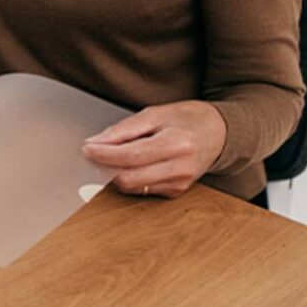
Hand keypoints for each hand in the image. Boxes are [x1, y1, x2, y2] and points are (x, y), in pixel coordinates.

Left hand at [81, 101, 227, 198]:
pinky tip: (133, 164)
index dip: (104, 155)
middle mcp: (180, 168)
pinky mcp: (176, 192)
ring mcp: (179, 183)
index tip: (87, 148)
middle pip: (129, 178)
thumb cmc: (187, 119)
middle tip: (94, 153)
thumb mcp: (155, 114)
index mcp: (176, 144)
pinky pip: (143, 190)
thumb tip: (96, 142)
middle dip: (106, 167)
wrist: (219, 133)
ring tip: (113, 156)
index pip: (131, 156)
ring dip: (116, 174)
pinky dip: (131, 178)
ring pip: (133, 188)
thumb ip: (124, 129)